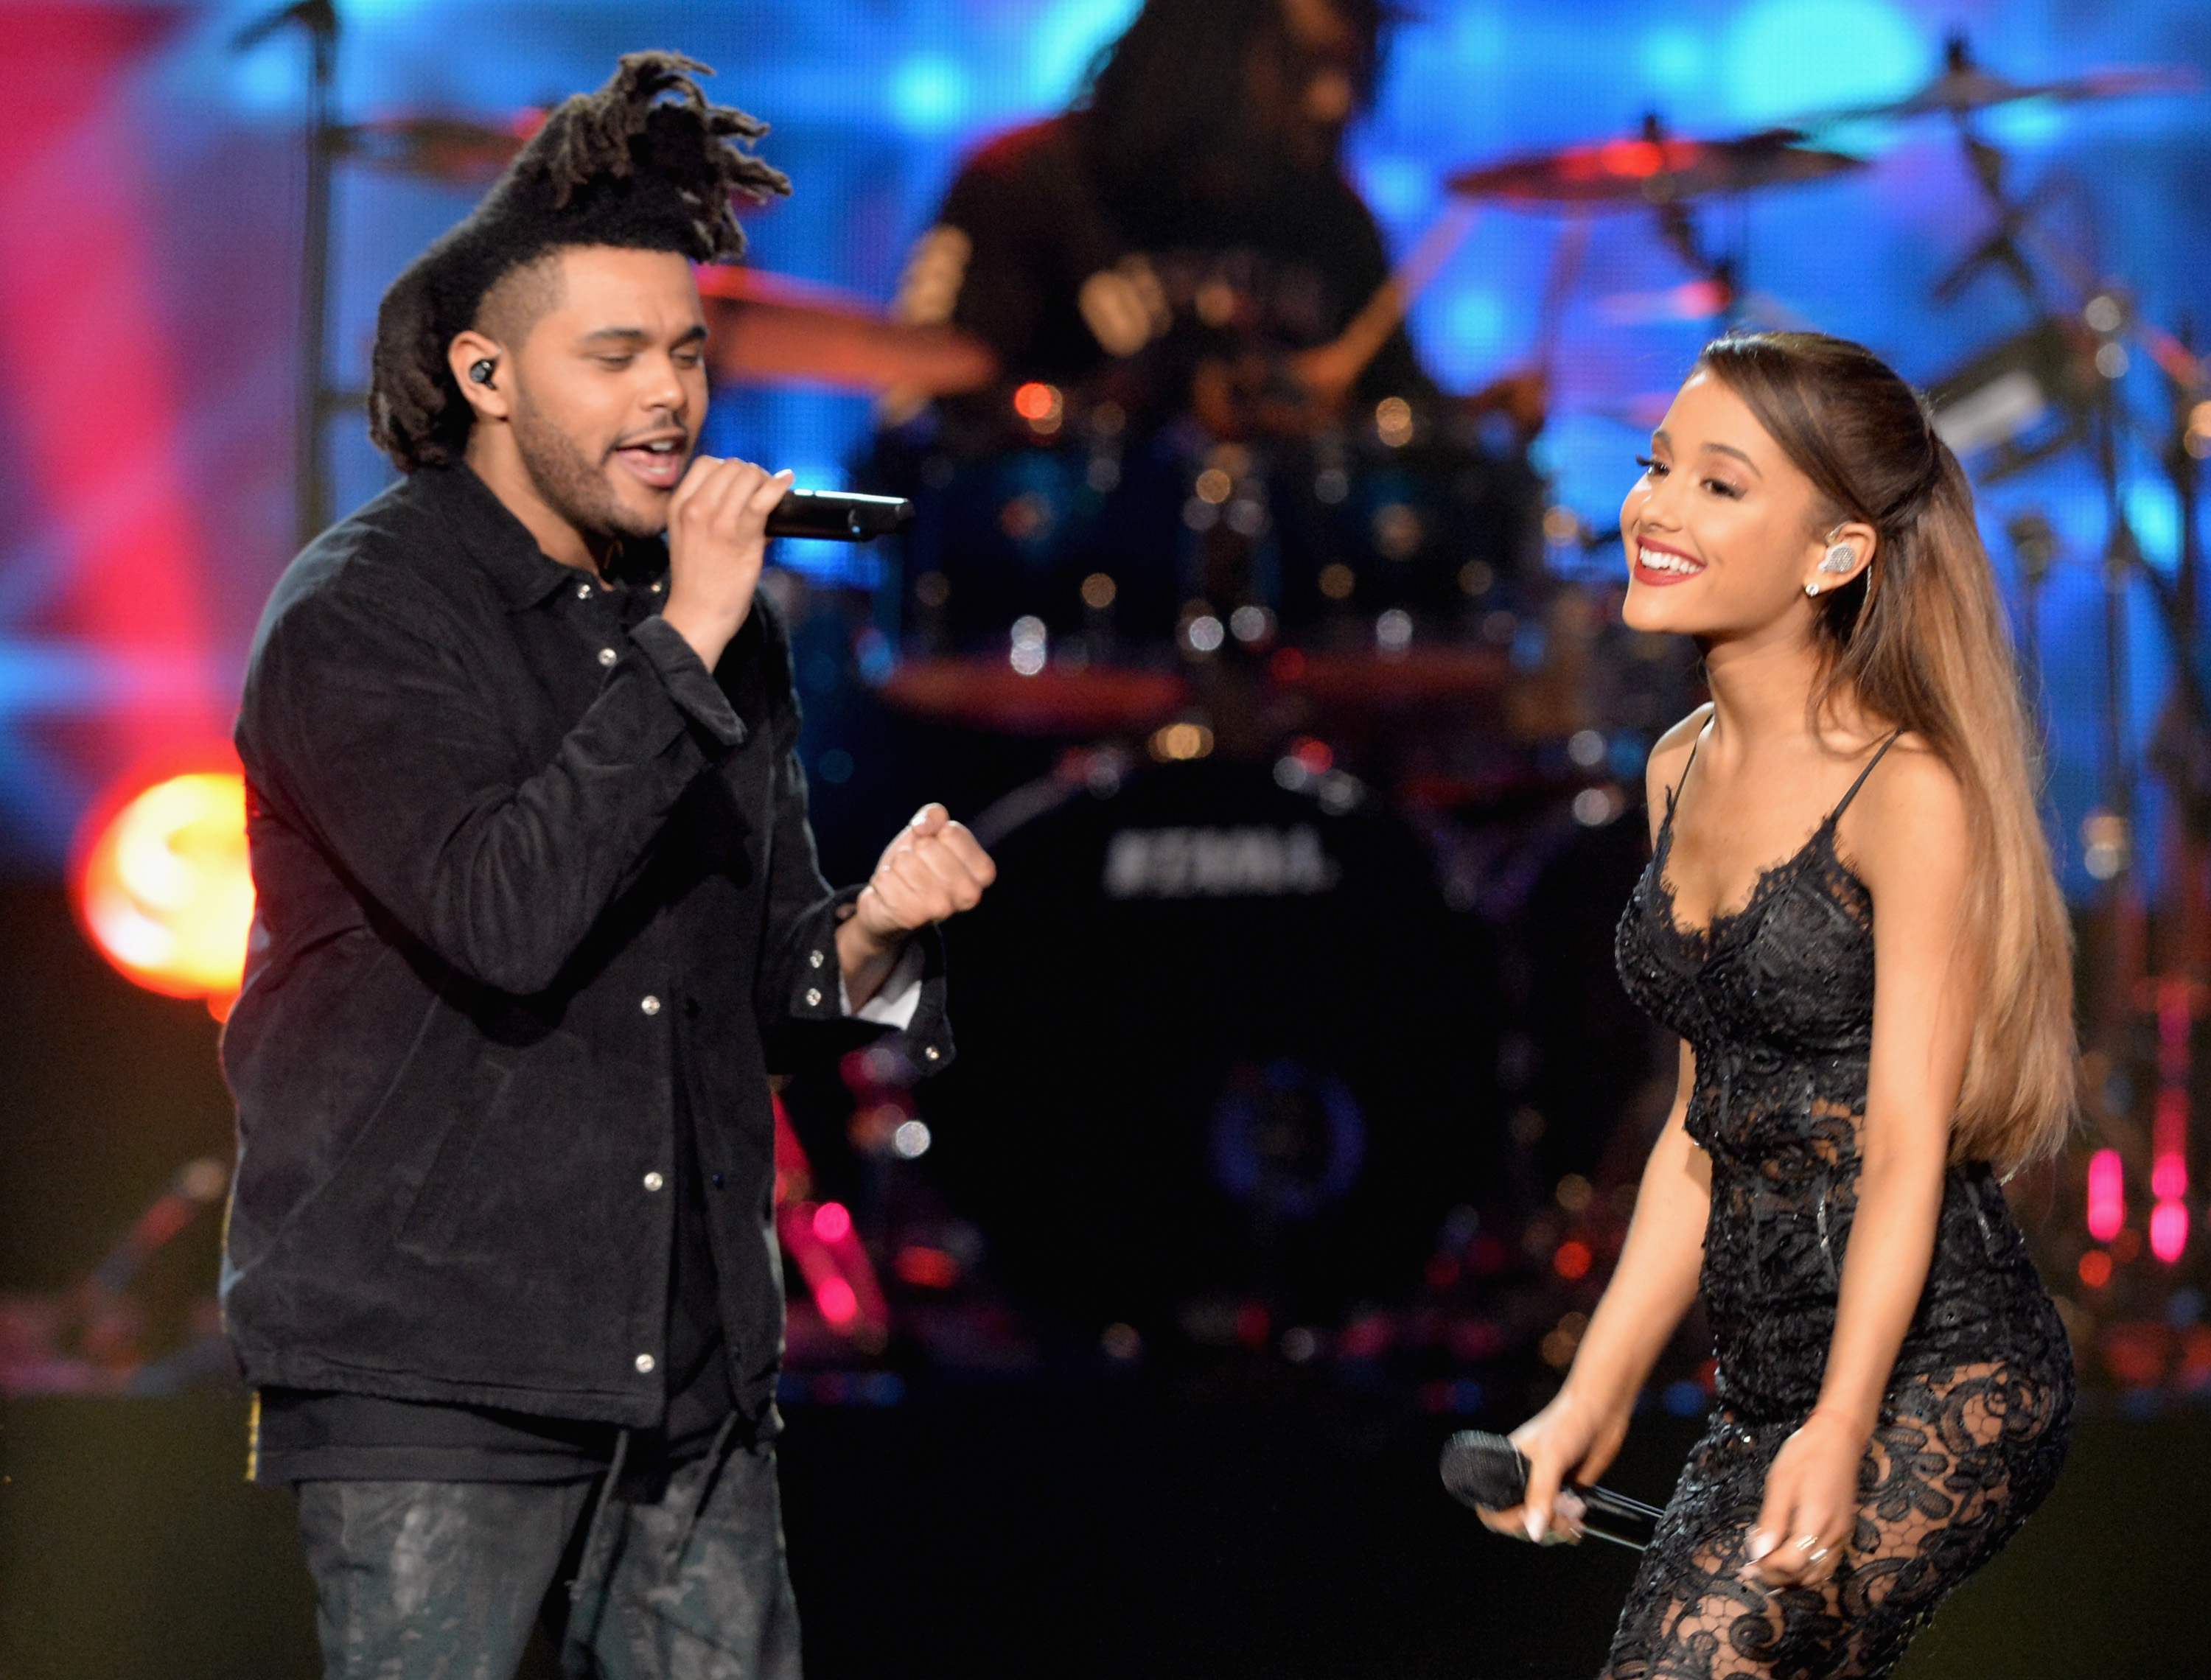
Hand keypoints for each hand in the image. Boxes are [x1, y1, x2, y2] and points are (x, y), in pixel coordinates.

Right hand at [661, 456, 794, 670]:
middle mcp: (695, 508)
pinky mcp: (742, 535)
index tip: (741, 486)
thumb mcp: (690, 539)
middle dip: (751, 474)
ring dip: (765, 481)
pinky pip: (764, 498)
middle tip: (761, 492)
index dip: (728, 469)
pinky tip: (787, 483)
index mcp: (679, 506)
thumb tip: (751, 498)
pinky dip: (779, 486)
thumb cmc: (698, 582)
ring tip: (771, 496)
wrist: (698, 615)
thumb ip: (711, 514)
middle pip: (731, 465)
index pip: (706, 463)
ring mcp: (718, 520)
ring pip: (749, 475)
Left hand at [850, 804, 995, 950]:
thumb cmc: (918, 863)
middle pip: (926, 846)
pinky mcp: (912, 918)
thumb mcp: (931, 832)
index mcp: (983, 871)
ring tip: (905, 881)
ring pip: (904, 861)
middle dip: (914, 851)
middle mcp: (969, 894)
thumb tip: (923, 827)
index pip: (951, 832)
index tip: (935, 852)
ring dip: (897, 867)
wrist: (893, 904)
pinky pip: (884, 879)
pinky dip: (882, 881)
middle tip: (917, 868)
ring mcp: (941, 909)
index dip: (934, 835)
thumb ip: (934, 815)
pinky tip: (892, 894)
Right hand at [1476, 1386, 1630, 1546]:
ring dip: (1558, 1528)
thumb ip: (1540, 1495)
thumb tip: (1534, 1532)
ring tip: (1576, 1511)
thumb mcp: (1550, 1458)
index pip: (1491, 1509)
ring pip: (1542, 1526)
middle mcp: (1523, 1482)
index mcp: (1506, 1469)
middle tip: (1560, 1514)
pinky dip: (1570, 1528)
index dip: (1504, 1521)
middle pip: (1518, 1524)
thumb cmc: (1568, 1423)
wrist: (1602, 1412)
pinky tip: (1580, 1521)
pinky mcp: (1567, 1493)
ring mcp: (1546, 1489)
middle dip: (1540, 1526)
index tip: (1527, 1517)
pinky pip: (1560, 1523)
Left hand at [1742, 1409, 1865, 1589]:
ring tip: (1767, 1567)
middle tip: (1752, 1568)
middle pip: (1806, 1574)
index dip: (1768, 1567)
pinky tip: (1789, 1560)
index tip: (1747, 1563)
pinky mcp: (1844, 1532)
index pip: (1792, 1562)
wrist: (1839, 1439)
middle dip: (1778, 1577)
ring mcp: (1842, 1536)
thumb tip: (1758, 1553)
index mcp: (1816, 1522)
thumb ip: (1771, 1520)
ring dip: (1793, 1577)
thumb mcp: (1781, 1482)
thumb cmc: (1805, 1456)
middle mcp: (1834, 1536)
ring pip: (1819, 1574)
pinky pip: (1827, 1563)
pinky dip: (1808, 1570)